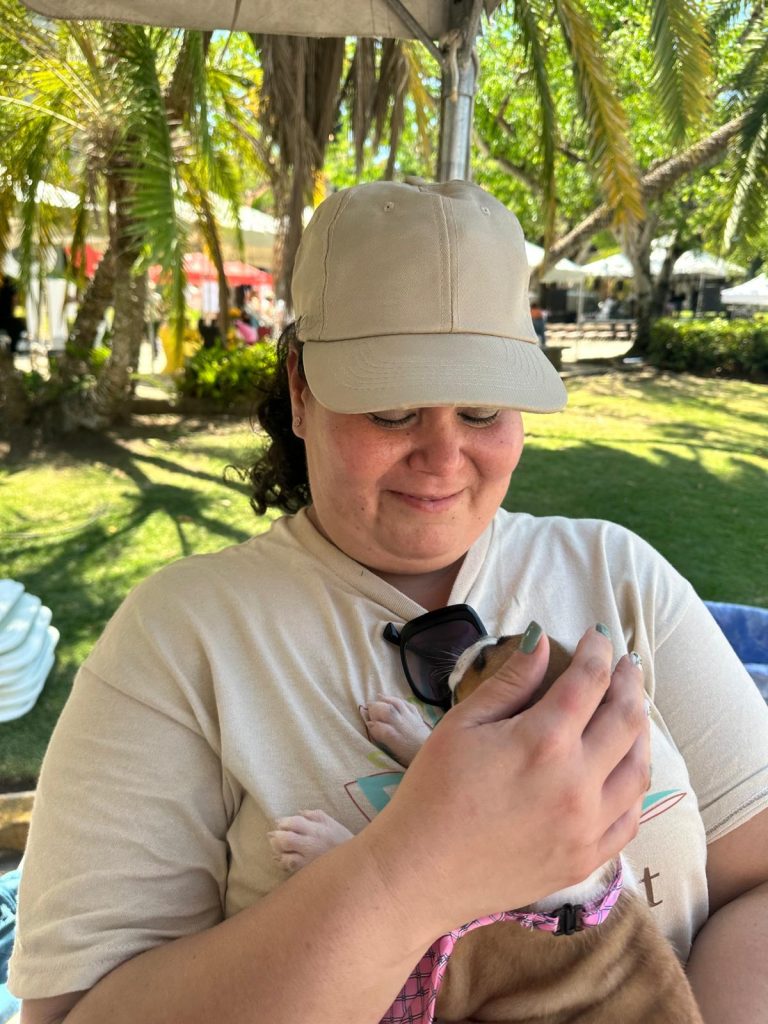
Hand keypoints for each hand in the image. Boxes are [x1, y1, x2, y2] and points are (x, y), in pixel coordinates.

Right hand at [359, 625, 648, 934]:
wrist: (420, 872)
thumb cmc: (432, 791)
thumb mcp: (463, 724)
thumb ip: (510, 682)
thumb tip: (543, 643)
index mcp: (544, 740)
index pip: (590, 680)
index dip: (598, 650)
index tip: (598, 635)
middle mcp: (578, 781)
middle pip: (627, 718)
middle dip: (629, 681)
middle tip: (624, 663)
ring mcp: (588, 825)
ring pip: (640, 768)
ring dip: (641, 731)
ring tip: (632, 710)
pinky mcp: (586, 859)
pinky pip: (630, 817)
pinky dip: (635, 785)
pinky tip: (624, 770)